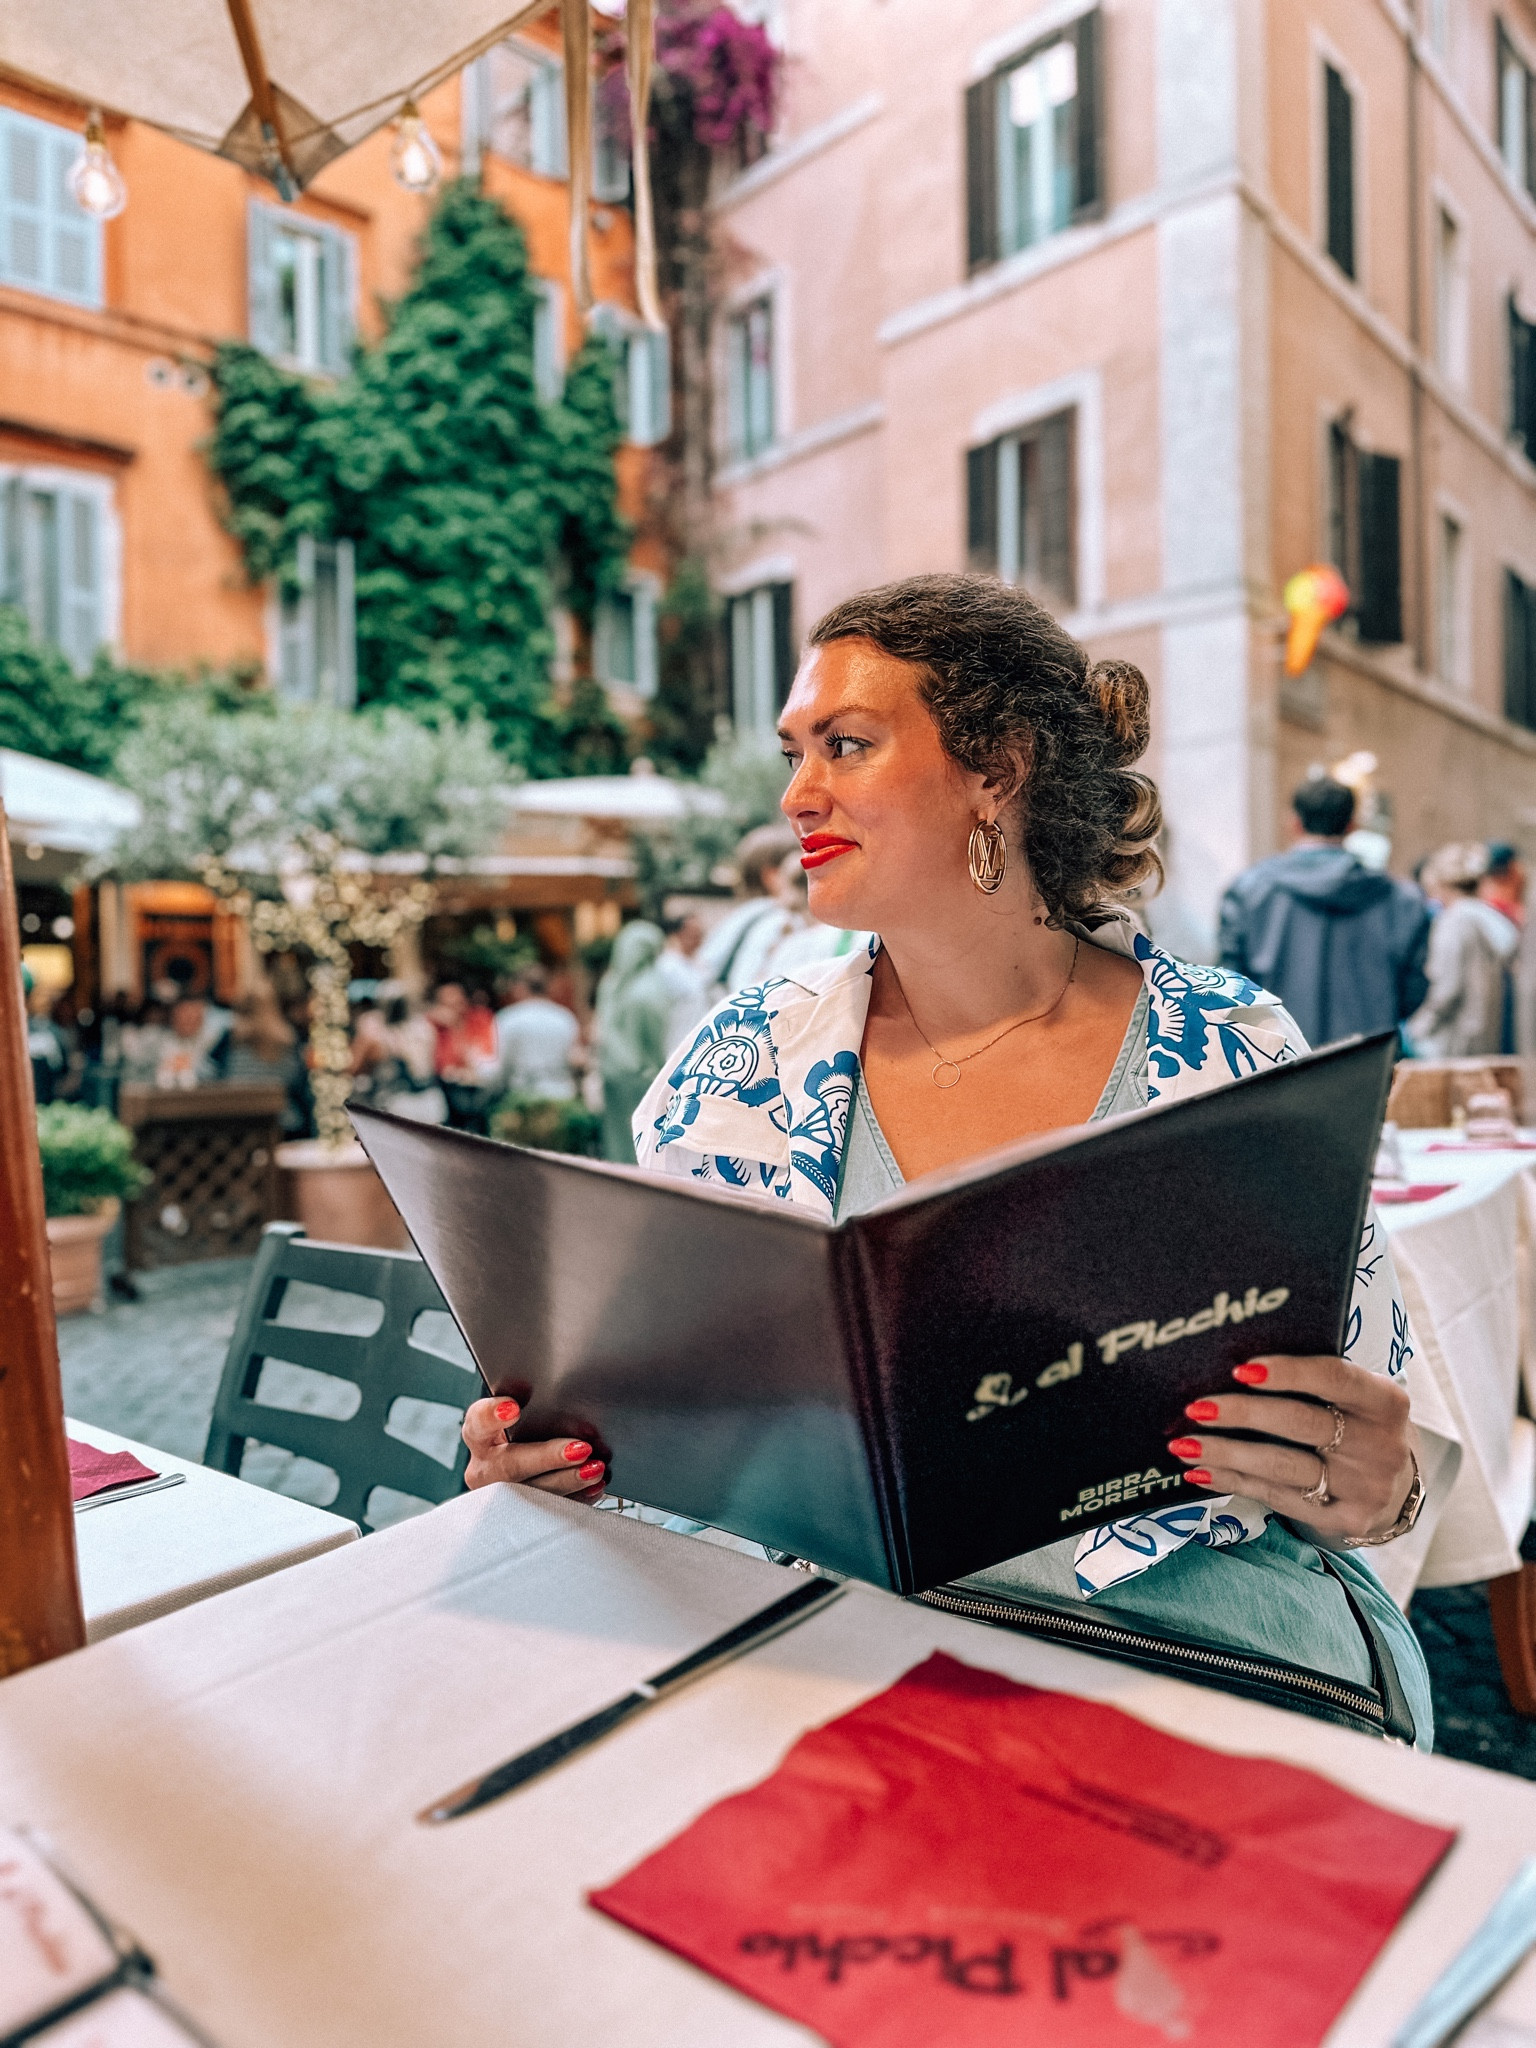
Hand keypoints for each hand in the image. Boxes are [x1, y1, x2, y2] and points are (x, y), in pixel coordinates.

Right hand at [462, 1397, 606, 1501]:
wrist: (525, 1468)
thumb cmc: (526, 1433)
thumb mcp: (525, 1416)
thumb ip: (537, 1407)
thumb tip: (570, 1396)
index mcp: (480, 1438)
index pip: (478, 1422)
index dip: (492, 1415)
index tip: (513, 1408)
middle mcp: (485, 1469)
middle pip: (510, 1465)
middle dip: (548, 1457)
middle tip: (581, 1449)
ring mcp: (502, 1497)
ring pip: (532, 1493)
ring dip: (568, 1481)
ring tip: (596, 1468)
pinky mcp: (523, 1516)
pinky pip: (550, 1511)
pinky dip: (577, 1499)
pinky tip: (595, 1487)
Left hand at [1166, 1354, 1416, 1545]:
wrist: (1398, 1492)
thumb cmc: (1361, 1429)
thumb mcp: (1359, 1400)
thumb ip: (1318, 1382)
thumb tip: (1239, 1366)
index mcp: (1385, 1402)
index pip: (1334, 1378)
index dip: (1288, 1372)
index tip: (1240, 1369)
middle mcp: (1380, 1446)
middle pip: (1301, 1423)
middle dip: (1242, 1413)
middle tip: (1196, 1407)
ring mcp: (1364, 1488)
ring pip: (1283, 1466)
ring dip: (1227, 1453)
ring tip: (1184, 1444)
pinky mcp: (1344, 1521)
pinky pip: (1277, 1497)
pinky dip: (1234, 1482)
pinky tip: (1202, 1472)